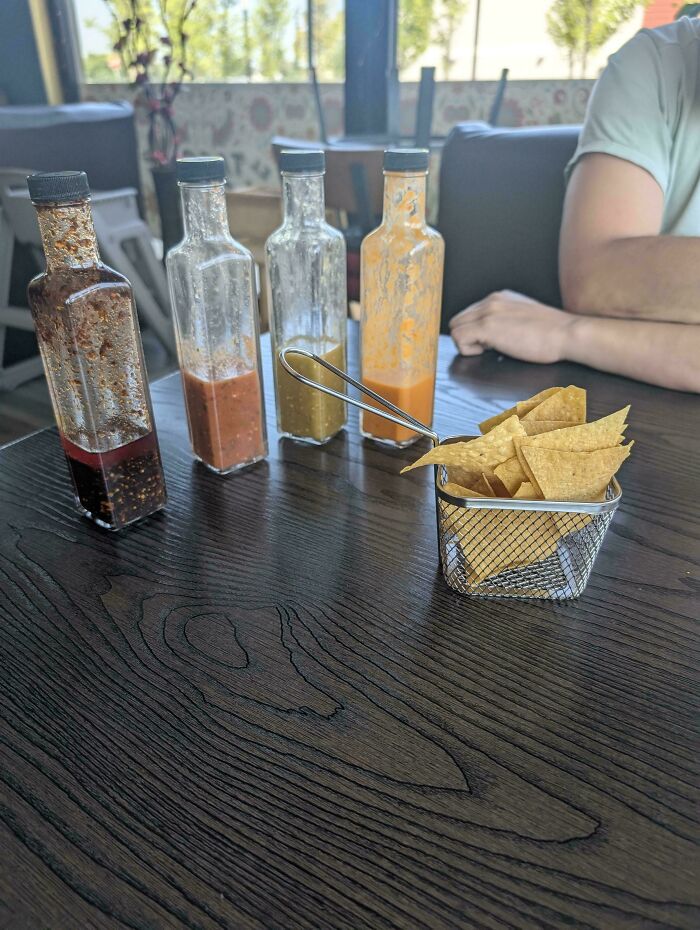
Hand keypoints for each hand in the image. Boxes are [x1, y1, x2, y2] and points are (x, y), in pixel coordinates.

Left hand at [449, 290, 574, 363]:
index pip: (469, 314)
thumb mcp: (525, 319)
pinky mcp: (488, 326)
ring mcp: (489, 312)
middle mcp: (491, 300)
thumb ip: (507, 320)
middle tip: (490, 348)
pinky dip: (469, 350)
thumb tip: (492, 335)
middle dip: (469, 337)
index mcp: (500, 297)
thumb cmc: (553, 334)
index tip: (493, 343)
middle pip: (458, 321)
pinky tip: (490, 352)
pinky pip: (459, 338)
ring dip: (468, 344)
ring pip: (455, 329)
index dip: (476, 332)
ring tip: (491, 350)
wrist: (568, 334)